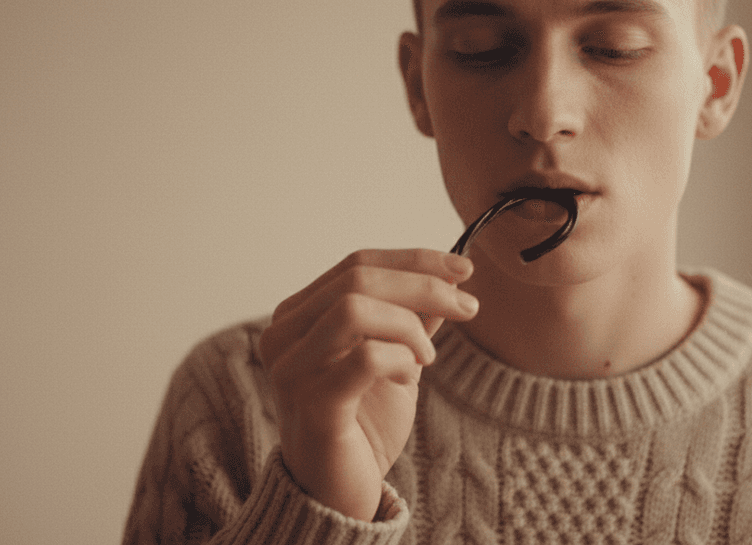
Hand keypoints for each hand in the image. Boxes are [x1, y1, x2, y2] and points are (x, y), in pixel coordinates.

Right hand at [258, 249, 477, 520]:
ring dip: (408, 326)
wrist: (339, 492)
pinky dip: (399, 360)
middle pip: (357, 278)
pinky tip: (408, 379)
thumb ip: (410, 318)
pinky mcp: (312, 406)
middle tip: (468, 307)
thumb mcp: (394, 359)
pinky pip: (364, 359)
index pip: (356, 264)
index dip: (415, 260)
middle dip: (424, 285)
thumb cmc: (362, 424)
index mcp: (298, 316)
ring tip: (426, 358)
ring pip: (353, 310)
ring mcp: (291, 370)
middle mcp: (284, 336)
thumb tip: (448, 277)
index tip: (463, 269)